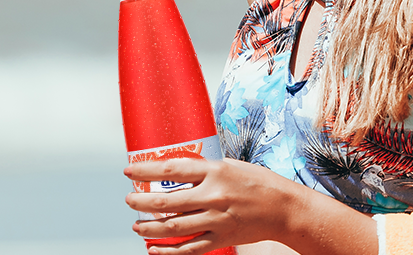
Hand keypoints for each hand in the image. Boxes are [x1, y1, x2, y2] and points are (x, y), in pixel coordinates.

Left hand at [125, 157, 297, 253]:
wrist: (283, 208)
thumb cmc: (258, 183)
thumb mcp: (231, 166)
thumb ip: (204, 170)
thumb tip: (176, 173)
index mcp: (214, 172)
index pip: (171, 170)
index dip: (145, 170)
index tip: (129, 171)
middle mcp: (213, 196)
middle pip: (166, 202)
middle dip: (141, 202)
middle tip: (130, 201)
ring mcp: (216, 219)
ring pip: (173, 228)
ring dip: (149, 228)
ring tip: (137, 225)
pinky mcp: (221, 238)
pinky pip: (189, 249)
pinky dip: (168, 252)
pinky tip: (154, 249)